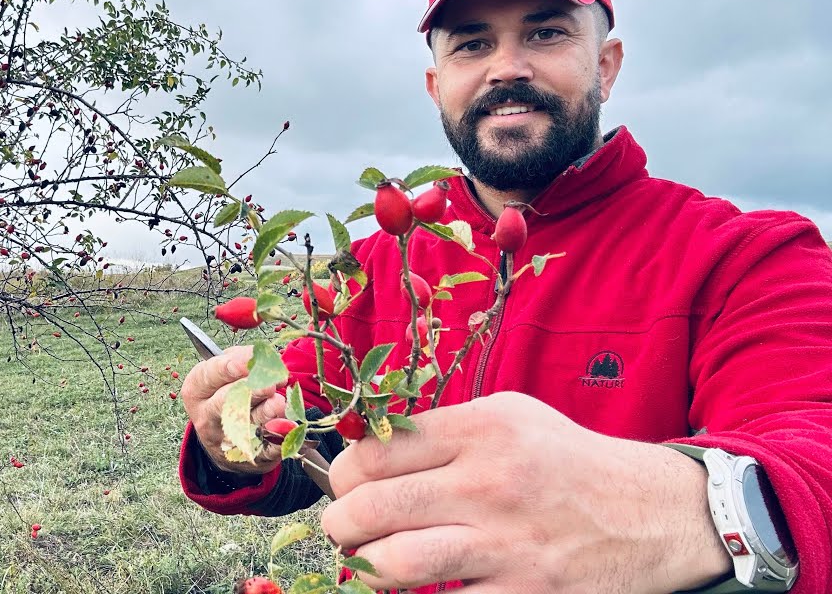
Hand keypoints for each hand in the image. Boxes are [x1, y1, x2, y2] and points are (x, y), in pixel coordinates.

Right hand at [181, 345, 287, 475]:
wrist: (221, 440)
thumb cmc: (224, 393)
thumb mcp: (222, 373)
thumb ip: (240, 360)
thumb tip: (263, 356)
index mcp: (196, 390)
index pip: (210, 375)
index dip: (231, 366)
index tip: (250, 360)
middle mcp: (206, 416)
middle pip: (226, 402)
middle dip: (250, 391)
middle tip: (269, 384)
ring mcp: (225, 439)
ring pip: (246, 425)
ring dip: (266, 413)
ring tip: (279, 404)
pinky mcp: (246, 456)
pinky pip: (264, 448)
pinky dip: (278, 439)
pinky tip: (289, 428)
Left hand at [321, 391, 731, 592]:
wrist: (650, 513)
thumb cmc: (564, 460)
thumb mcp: (508, 415)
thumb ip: (441, 429)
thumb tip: (366, 453)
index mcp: (479, 430)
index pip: (372, 453)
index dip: (342, 474)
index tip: (346, 486)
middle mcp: (489, 484)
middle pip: (371, 508)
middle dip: (341, 524)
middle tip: (344, 529)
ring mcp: (507, 545)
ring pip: (395, 563)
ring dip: (367, 568)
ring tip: (370, 561)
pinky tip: (417, 588)